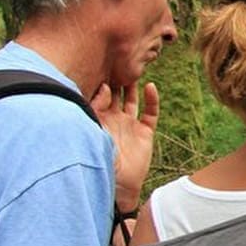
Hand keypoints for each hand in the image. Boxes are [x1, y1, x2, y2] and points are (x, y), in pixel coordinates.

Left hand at [92, 82, 159, 211]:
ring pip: (132, 100)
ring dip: (133, 86)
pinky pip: (150, 113)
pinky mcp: (145, 133)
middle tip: (118, 62)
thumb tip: (105, 87)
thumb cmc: (99, 158)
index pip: (98, 96)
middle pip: (115, 95)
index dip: (101, 83)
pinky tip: (150, 87)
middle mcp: (113, 121)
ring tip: (134, 70)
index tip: (101, 69)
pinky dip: (152, 100)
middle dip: (116, 80)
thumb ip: (96, 108)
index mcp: (98, 120)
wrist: (118, 184)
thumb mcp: (93, 130)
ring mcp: (129, 126)